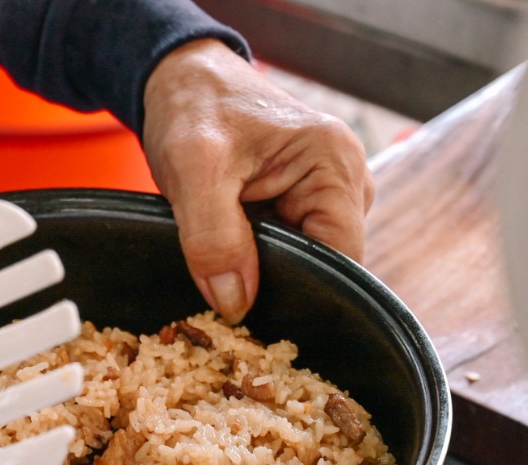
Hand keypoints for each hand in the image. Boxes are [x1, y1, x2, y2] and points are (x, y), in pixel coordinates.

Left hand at [142, 39, 373, 322]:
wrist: (182, 82)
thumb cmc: (194, 110)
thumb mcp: (193, 170)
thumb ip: (213, 238)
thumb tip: (236, 304)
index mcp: (335, 164)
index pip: (341, 259)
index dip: (303, 294)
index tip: (257, 319)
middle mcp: (345, 179)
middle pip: (325, 265)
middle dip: (278, 286)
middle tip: (228, 305)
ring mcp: (326, 193)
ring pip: (303, 262)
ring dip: (264, 274)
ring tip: (222, 275)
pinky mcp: (301, 203)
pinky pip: (288, 249)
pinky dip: (257, 262)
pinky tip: (228, 264)